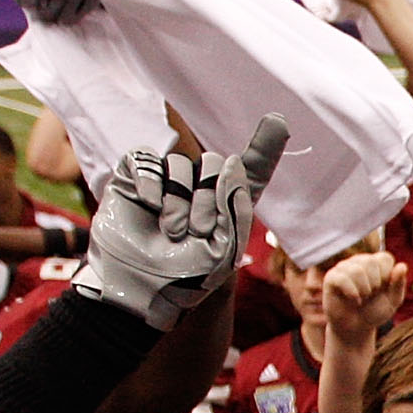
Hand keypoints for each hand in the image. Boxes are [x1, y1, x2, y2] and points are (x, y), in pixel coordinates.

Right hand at [72, 115, 290, 330]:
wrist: (142, 291)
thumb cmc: (185, 279)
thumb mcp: (224, 249)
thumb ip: (234, 205)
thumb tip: (229, 160)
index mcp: (228, 207)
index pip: (250, 171)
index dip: (264, 147)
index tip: (278, 122)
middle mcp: (199, 190)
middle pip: (215, 163)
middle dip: (210, 196)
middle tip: (198, 231)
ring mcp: (166, 184)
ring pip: (180, 162)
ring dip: (179, 199)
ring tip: (173, 232)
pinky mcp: (134, 181)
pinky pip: (145, 159)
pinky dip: (151, 180)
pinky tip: (149, 205)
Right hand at [323, 251, 406, 344]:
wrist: (356, 328)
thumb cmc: (375, 311)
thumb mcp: (393, 301)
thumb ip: (399, 284)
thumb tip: (403, 265)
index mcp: (375, 263)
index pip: (385, 258)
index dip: (387, 276)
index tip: (383, 289)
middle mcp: (358, 261)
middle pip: (370, 261)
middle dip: (375, 284)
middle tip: (371, 295)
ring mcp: (343, 268)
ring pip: (356, 270)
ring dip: (364, 290)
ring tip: (362, 298)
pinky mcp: (331, 278)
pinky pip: (342, 278)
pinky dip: (352, 293)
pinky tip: (354, 300)